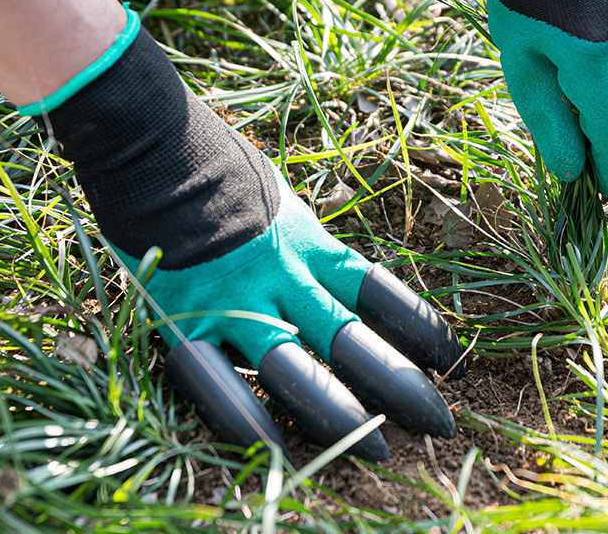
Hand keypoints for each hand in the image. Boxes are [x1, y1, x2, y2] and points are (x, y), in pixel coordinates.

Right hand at [121, 166, 463, 461]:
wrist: (157, 155)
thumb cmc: (221, 172)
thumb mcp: (279, 197)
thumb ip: (302, 237)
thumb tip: (322, 263)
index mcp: (310, 242)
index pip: (377, 290)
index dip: (417, 327)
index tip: (450, 358)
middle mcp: (284, 275)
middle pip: (350, 336)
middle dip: (397, 382)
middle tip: (435, 421)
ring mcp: (238, 301)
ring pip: (297, 366)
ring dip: (340, 412)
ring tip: (376, 449)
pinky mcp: (189, 322)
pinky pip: (220, 381)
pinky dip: (247, 418)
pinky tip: (278, 451)